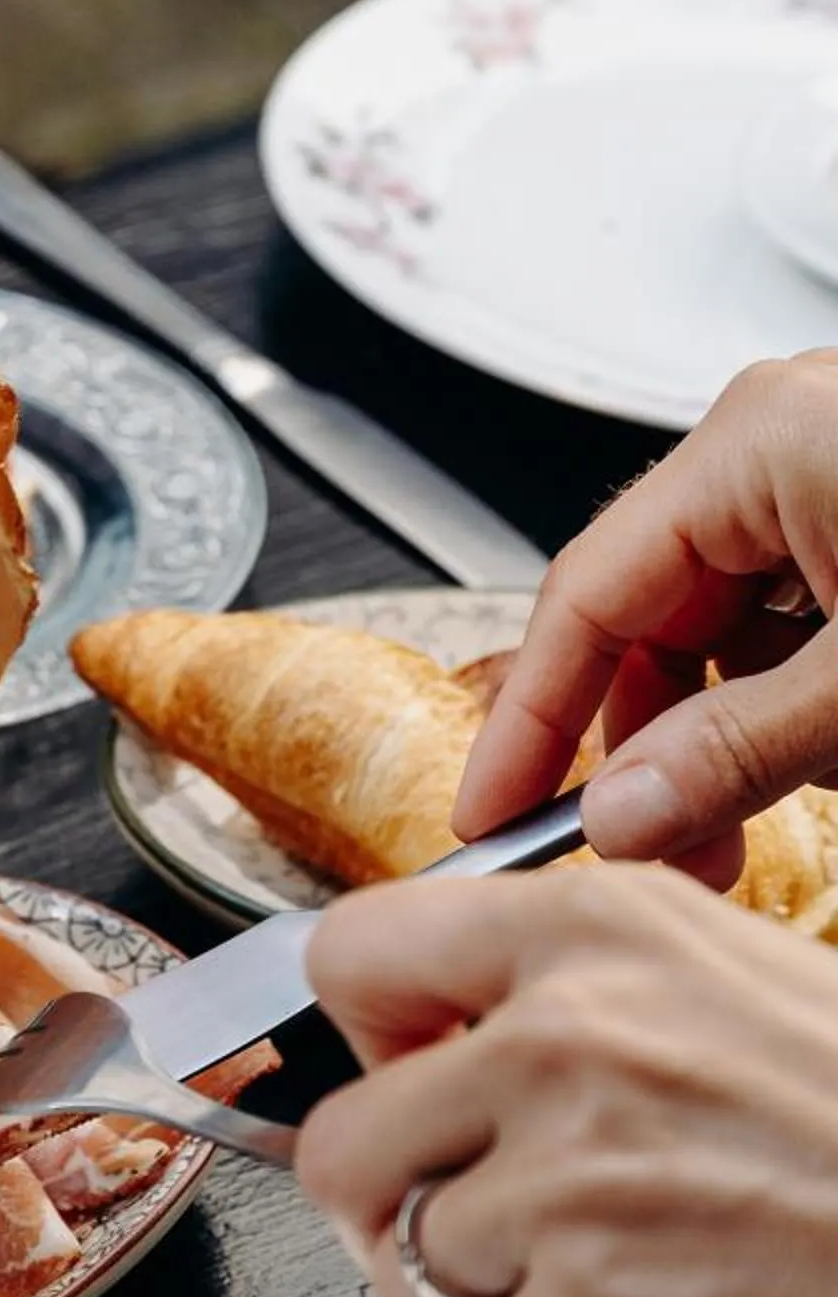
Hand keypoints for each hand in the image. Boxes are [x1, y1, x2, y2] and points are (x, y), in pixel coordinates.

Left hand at [297, 866, 837, 1296]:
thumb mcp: (714, 972)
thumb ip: (560, 983)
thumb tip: (423, 1032)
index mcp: (586, 927)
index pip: (351, 954)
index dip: (366, 1033)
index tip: (401, 1070)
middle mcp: (560, 1035)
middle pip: (343, 1140)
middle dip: (392, 1197)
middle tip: (470, 1211)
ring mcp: (571, 1176)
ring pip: (413, 1262)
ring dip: (491, 1287)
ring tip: (603, 1264)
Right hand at [452, 353, 837, 882]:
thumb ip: (741, 750)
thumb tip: (623, 815)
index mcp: (758, 443)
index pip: (587, 593)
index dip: (529, 720)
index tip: (491, 814)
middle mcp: (779, 441)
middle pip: (653, 612)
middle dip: (651, 745)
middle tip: (659, 855)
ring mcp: (827, 471)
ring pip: (727, 623)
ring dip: (731, 730)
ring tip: (754, 822)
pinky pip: (790, 611)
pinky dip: (791, 694)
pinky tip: (822, 751)